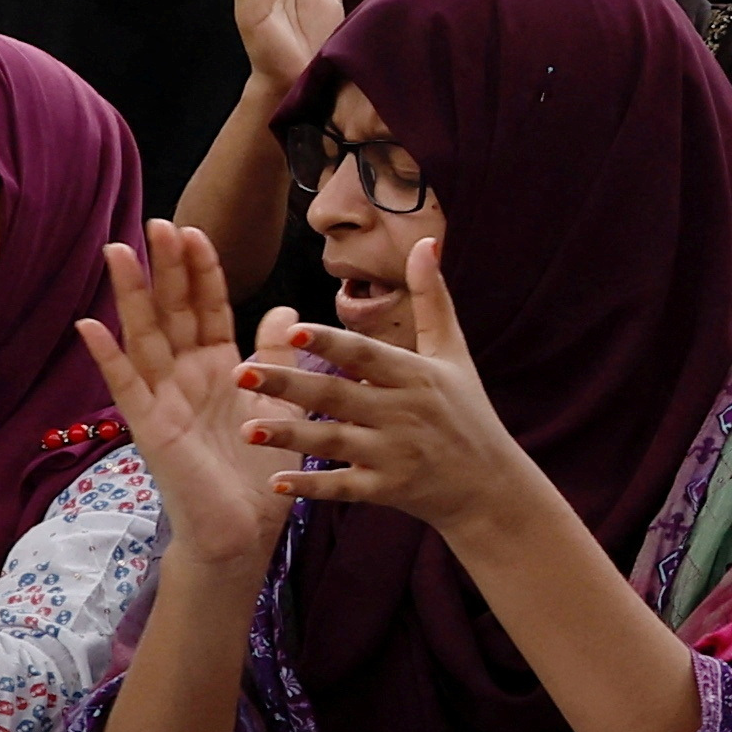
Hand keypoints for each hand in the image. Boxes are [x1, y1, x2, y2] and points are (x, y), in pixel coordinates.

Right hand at [77, 228, 290, 572]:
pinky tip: (88, 324)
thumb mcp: (279, 403)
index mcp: (218, 368)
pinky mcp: (149, 428)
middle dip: (165, 268)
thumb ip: (276, 356)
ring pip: (144, 337)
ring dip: (130, 295)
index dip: (201, 271)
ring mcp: (163, 399)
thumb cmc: (257, 471)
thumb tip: (286, 307)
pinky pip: (125, 387)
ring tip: (115, 251)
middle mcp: (185, 377)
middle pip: (172, 312)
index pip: (207, 308)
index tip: (194, 230)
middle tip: (156, 222)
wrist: (242, 531)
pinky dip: (106, 356)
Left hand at [240, 239, 544, 532]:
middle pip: (338, 396)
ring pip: (334, 442)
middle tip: (240, 371)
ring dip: (290, 436)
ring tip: (246, 428)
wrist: (490, 485)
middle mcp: (405, 413)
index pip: (366, 355)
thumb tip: (427, 242)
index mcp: (416, 375)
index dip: (331, 342)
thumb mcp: (453, 353)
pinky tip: (276, 483)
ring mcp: (396, 454)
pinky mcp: (388, 489)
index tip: (292, 328)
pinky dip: (312, 487)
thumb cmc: (466, 410)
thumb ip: (432, 298)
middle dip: (289, 383)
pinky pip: (344, 487)